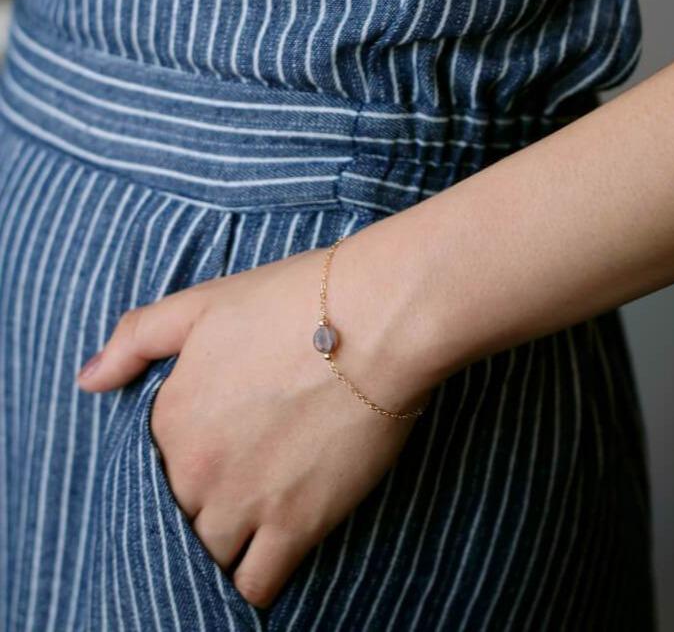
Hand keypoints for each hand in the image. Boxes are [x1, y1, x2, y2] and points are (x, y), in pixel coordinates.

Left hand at [75, 242, 434, 608]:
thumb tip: (88, 382)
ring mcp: (245, 503)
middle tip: (242, 482)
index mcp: (169, 419)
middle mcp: (196, 470)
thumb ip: (135, 340)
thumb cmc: (290, 303)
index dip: (185, 464)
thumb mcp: (200, 304)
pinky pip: (258, 584)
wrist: (371, 322)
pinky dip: (257, 580)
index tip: (217, 451)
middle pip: (182, 517)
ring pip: (212, 556)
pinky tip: (272, 555)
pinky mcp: (297, 525)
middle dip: (205, 505)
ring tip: (256, 520)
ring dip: (227, 544)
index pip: (154, 471)